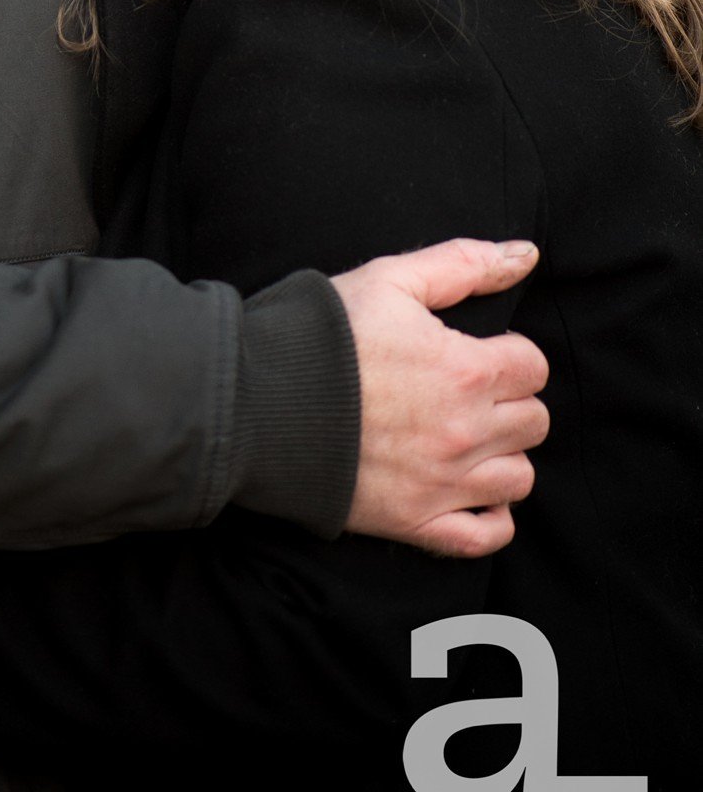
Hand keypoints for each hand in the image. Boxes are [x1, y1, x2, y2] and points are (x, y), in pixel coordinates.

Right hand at [334, 237, 548, 558]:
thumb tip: (526, 254)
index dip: (508, 353)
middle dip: (508, 401)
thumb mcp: (389, 279)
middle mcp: (466, 431)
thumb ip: (463, 263)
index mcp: (466, 369)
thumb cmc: (322, 335)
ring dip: (502, 455)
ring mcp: (444, 483)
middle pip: (533, 421)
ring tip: (464, 436)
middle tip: (466, 391)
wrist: (257, 399)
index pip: (533, 366)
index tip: (474, 352)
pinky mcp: (416, 522)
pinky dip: (490, 517)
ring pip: (519, 478)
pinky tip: (470, 493)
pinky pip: (486, 537)